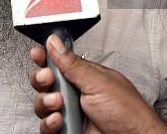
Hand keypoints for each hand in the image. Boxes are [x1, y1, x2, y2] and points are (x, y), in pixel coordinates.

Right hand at [29, 35, 166, 133]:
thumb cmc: (129, 112)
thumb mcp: (99, 82)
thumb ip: (73, 63)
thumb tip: (55, 41)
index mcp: (84, 76)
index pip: (58, 62)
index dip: (45, 57)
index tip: (37, 54)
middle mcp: (75, 93)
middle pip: (44, 82)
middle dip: (41, 79)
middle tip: (49, 79)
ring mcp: (70, 113)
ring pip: (42, 104)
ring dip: (45, 103)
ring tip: (58, 104)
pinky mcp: (66, 130)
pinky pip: (46, 126)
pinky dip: (48, 124)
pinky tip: (58, 120)